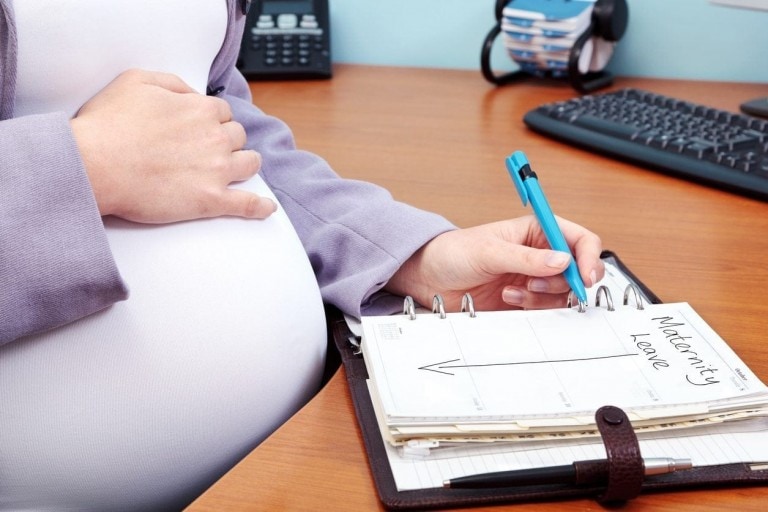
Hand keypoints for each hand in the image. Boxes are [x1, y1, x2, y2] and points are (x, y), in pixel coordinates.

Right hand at [70, 69, 275, 222]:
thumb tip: (193, 93)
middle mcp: (216, 138)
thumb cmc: (107, 124)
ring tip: (237, 170)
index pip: (222, 112)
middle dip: (226, 140)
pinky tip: (266, 209)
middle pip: (237, 136)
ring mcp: (217, 170)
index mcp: (201, 109)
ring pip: (250, 164)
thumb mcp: (136, 80)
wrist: (93, 166)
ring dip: (245, 164)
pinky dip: (260, 207)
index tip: (201, 128)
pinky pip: (248, 204)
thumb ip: (172, 83)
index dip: (212, 120)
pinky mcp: (211, 200)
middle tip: (208, 150)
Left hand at [385, 215, 603, 310]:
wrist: (430, 279)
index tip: (585, 276)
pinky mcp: (524, 300)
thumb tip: (563, 261)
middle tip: (536, 284)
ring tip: (513, 290)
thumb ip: (526, 258)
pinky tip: (507, 298)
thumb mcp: (490, 252)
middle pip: (577, 271)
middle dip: (563, 282)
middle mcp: (540, 255)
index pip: (579, 239)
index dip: (588, 257)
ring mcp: (534, 279)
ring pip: (563, 294)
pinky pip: (545, 310)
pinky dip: (531, 308)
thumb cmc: (454, 252)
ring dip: (543, 297)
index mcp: (537, 231)